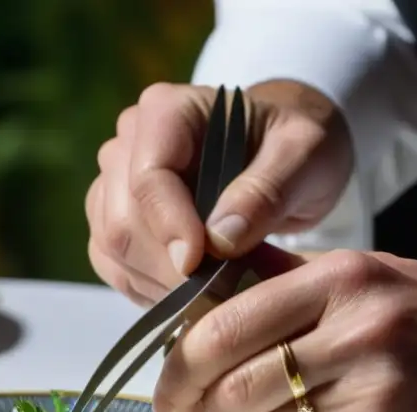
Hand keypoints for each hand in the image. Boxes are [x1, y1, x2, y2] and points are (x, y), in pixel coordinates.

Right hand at [85, 80, 352, 305]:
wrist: (286, 158)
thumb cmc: (297, 145)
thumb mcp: (304, 155)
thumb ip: (265, 191)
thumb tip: (219, 240)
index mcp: (167, 112)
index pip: (148, 177)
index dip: (169, 227)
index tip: (200, 265)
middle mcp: (128, 144)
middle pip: (123, 221)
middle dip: (169, 266)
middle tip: (222, 289)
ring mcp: (114, 184)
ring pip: (113, 249)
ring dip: (160, 283)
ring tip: (214, 291)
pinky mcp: (114, 221)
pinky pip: (113, 265)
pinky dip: (149, 289)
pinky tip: (191, 294)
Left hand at [153, 248, 416, 411]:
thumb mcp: (371, 278)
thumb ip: (291, 279)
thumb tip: (209, 278)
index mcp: (341, 274)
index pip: (224, 311)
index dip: (179, 351)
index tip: (168, 375)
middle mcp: (353, 319)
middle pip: (222, 357)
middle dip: (183, 390)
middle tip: (177, 410)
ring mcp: (368, 378)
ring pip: (249, 406)